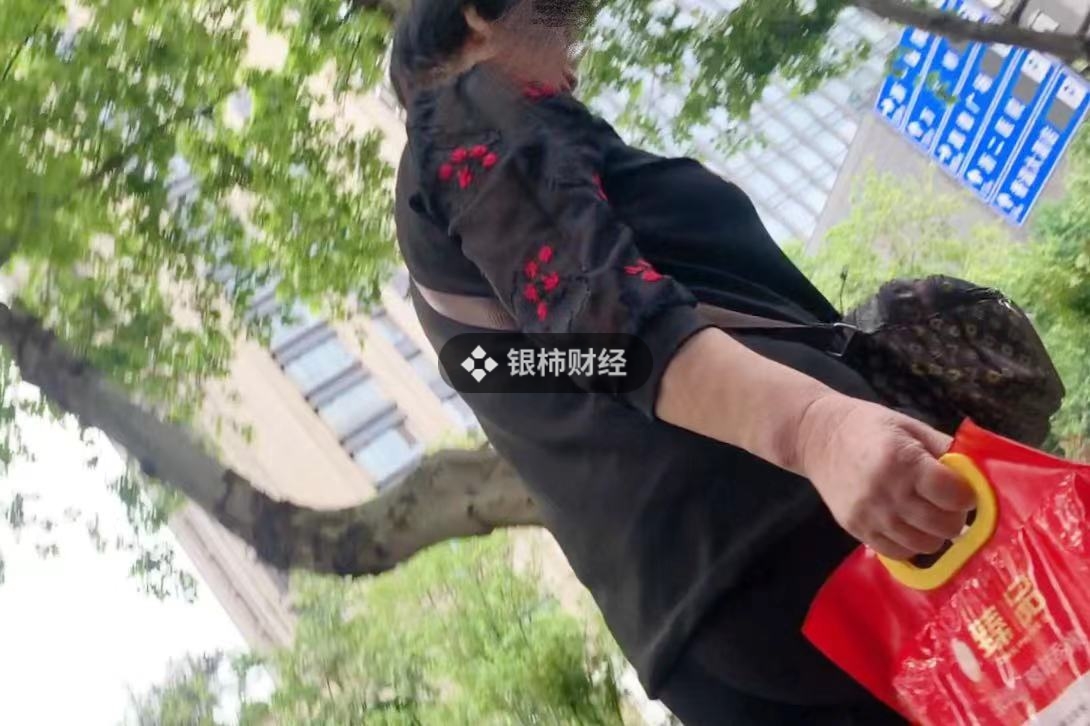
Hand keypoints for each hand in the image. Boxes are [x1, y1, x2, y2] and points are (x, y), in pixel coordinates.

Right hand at [797, 394, 976, 560]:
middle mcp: (885, 492)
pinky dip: (911, 544)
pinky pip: (897, 553)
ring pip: (924, 545)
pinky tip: (909, 525)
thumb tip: (980, 476)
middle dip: (955, 516)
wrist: (817, 437)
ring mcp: (869, 515)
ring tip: (929, 515)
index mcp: (902, 461)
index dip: (967, 494)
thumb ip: (947, 451)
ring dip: (935, 534)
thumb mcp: (911, 428)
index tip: (963, 489)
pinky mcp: (855, 529)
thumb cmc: (869, 427)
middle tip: (948, 504)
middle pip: (943, 525)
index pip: (954, 495)